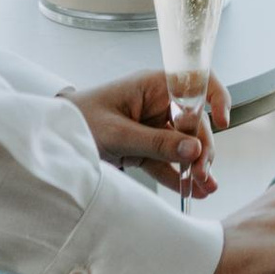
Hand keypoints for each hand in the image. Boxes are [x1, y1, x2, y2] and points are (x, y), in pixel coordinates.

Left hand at [67, 66, 229, 200]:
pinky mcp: (145, 148)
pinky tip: (194, 191)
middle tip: (201, 173)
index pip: (196, 82)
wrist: (51, 138)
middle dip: (202, 147)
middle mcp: (158, 103)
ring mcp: (153, 126)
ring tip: (204, 188)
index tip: (223, 121)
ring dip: (195, 165)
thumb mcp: (117, 133)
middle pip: (194, 122)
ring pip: (184, 144)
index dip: (216, 97)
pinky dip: (180, 175)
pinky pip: (169, 161)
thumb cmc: (79, 120)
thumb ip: (156, 143)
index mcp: (153, 86)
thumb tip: (194, 149)